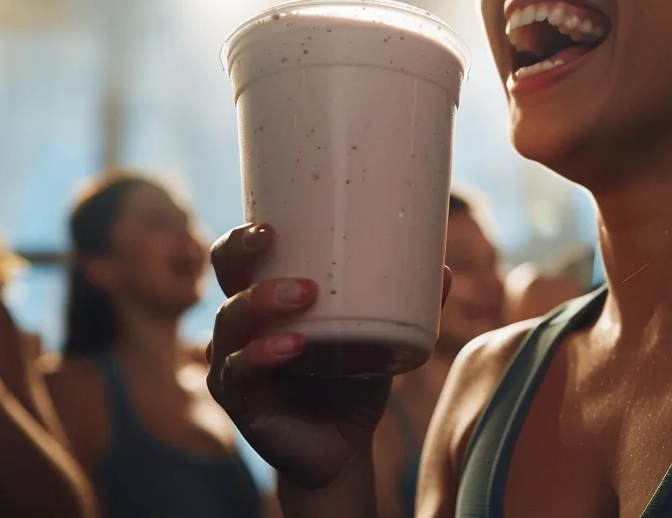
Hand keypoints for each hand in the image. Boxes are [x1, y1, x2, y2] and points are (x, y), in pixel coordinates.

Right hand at [203, 224, 448, 489]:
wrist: (343, 449)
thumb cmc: (352, 381)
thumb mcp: (379, 338)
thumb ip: (408, 307)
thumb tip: (446, 270)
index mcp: (266, 302)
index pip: (238, 258)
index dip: (242, 236)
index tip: (271, 222)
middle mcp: (242, 328)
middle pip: (225, 276)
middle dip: (242, 252)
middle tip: (274, 238)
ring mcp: (235, 364)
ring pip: (230, 320)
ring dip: (263, 301)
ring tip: (305, 295)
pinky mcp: (241, 401)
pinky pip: (239, 371)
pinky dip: (263, 355)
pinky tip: (292, 346)